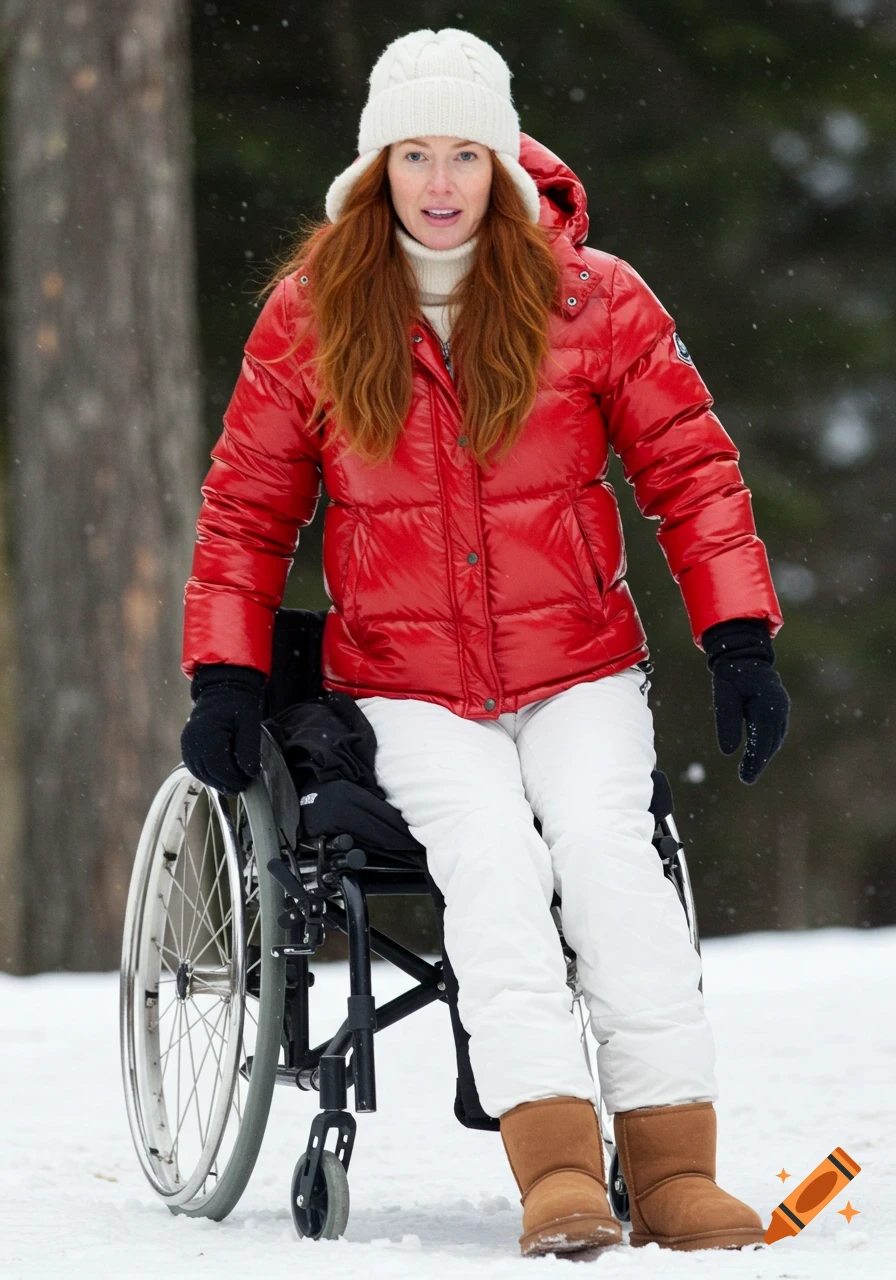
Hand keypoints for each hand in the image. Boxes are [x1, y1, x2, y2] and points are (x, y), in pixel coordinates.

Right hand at [180, 663, 266, 794]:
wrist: (222, 691)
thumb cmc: (238, 705)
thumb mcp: (250, 724)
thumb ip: (249, 749)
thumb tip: (249, 773)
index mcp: (208, 733)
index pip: (218, 767)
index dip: (233, 778)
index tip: (247, 781)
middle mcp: (192, 740)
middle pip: (208, 773)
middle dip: (227, 783)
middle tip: (243, 786)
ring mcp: (187, 744)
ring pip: (201, 773)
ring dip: (217, 782)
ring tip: (234, 784)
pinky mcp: (187, 746)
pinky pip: (195, 768)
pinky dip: (208, 775)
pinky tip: (221, 777)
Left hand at [702, 620, 789, 784]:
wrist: (743, 652)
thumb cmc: (730, 673)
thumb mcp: (723, 697)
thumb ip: (726, 722)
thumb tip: (729, 752)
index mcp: (766, 706)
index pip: (762, 742)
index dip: (754, 762)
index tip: (746, 778)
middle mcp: (779, 708)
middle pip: (771, 743)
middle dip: (760, 762)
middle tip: (747, 778)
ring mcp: (782, 707)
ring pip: (776, 738)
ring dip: (765, 754)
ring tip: (751, 770)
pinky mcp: (779, 706)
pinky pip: (776, 730)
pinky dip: (768, 743)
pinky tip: (758, 753)